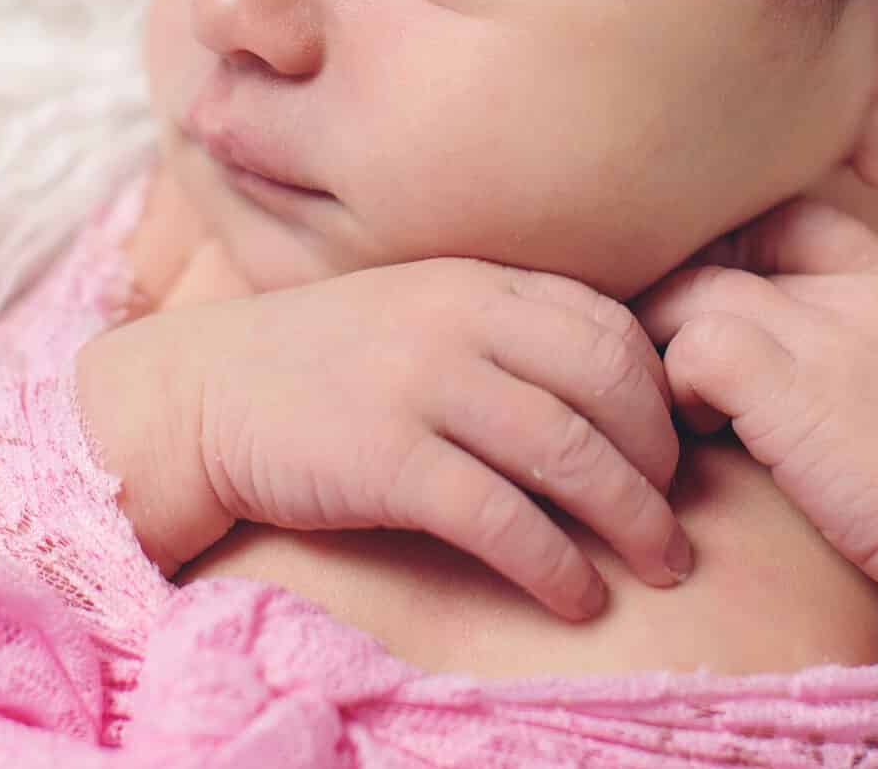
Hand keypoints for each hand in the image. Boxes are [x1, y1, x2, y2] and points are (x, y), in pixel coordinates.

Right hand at [76, 258, 690, 621]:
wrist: (201, 393)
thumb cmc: (323, 365)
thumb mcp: (417, 313)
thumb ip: (501, 328)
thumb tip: (612, 383)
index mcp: (475, 281)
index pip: (608, 324)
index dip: (660, 389)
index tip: (676, 445)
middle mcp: (458, 321)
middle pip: (607, 384)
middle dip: (661, 458)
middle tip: (676, 516)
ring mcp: (421, 386)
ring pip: (568, 451)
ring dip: (630, 518)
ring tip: (660, 564)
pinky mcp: (386, 459)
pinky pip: (499, 517)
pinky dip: (554, 563)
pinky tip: (578, 597)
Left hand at [635, 200, 877, 663]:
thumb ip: (851, 365)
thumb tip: (760, 373)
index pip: (790, 220)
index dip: (733, 256)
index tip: (714, 317)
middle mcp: (861, 297)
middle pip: (725, 253)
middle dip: (677, 301)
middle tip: (661, 364)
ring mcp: (829, 336)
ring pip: (694, 292)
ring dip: (663, 348)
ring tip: (679, 409)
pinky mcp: (793, 387)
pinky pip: (693, 348)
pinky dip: (676, 389)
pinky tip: (698, 435)